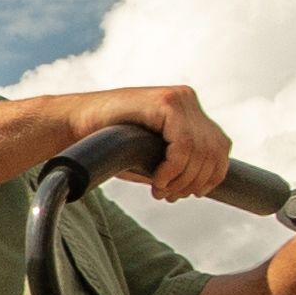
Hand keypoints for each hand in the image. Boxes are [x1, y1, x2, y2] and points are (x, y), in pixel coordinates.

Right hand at [73, 85, 232, 204]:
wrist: (75, 124)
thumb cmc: (109, 143)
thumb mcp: (151, 155)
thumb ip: (177, 164)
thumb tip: (202, 186)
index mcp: (189, 110)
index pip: (220, 148)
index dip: (210, 177)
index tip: (187, 194)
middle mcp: (188, 100)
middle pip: (214, 151)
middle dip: (194, 182)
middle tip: (169, 196)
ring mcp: (179, 98)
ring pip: (201, 151)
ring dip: (182, 180)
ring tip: (160, 190)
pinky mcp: (166, 102)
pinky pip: (184, 145)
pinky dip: (174, 169)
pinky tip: (157, 179)